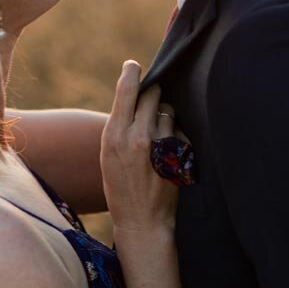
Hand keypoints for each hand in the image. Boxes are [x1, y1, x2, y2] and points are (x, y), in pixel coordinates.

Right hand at [101, 61, 179, 232]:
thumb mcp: (108, 156)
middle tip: (151, 104)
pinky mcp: (178, 154)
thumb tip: (133, 98)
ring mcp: (161, 145)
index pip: (126, 90)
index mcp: (114, 136)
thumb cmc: (121, 188)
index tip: (134, 66)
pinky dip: (176, 136)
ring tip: (157, 140)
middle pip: (152, 95)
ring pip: (168, 111)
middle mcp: (137, 136)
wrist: (142, 221)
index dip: (131, 73)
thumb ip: (119, 128)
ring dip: (165, 117)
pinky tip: (168, 154)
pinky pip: (180, 130)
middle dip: (152, 95)